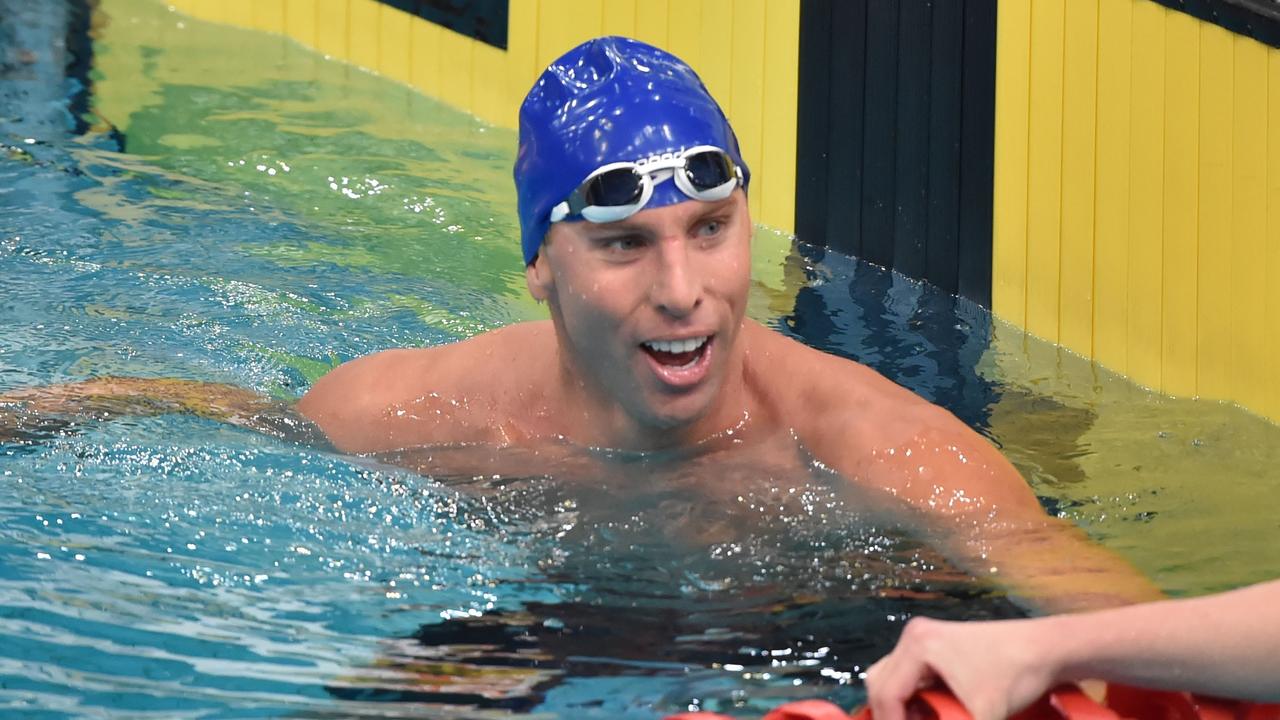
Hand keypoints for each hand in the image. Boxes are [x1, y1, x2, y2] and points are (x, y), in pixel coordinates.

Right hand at [864, 616, 1058, 719]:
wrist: (1047, 649)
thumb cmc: (1016, 676)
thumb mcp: (984, 717)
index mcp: (918, 646)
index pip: (886, 694)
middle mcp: (914, 636)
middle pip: (880, 683)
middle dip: (890, 715)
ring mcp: (924, 636)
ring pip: (890, 677)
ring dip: (900, 707)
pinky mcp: (936, 642)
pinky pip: (908, 673)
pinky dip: (912, 697)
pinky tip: (931, 712)